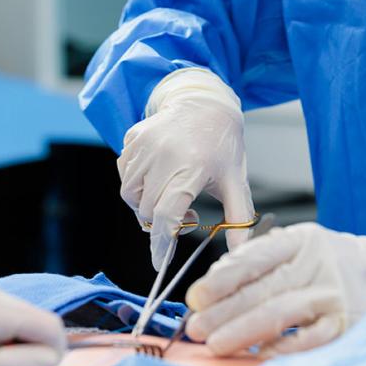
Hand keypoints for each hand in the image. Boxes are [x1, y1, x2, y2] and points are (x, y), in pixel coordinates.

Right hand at [118, 69, 254, 269]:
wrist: (206, 103)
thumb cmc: (223, 145)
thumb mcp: (236, 181)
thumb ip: (238, 218)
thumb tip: (241, 251)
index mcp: (192, 167)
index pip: (167, 214)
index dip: (162, 243)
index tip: (160, 262)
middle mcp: (164, 155)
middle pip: (147, 209)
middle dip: (160, 222)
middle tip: (183, 213)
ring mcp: (145, 144)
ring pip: (130, 194)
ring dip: (145, 203)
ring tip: (168, 193)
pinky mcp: (133, 137)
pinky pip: (124, 173)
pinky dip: (136, 182)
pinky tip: (157, 175)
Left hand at [185, 221, 365, 356]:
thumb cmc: (331, 260)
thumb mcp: (301, 244)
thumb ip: (263, 259)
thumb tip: (216, 283)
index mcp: (302, 238)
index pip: (257, 256)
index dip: (223, 277)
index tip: (197, 296)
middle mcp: (318, 263)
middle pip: (264, 288)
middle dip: (224, 310)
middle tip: (196, 326)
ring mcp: (334, 293)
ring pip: (282, 313)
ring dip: (244, 330)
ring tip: (215, 343)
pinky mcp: (348, 322)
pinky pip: (311, 338)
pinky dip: (284, 346)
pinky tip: (261, 352)